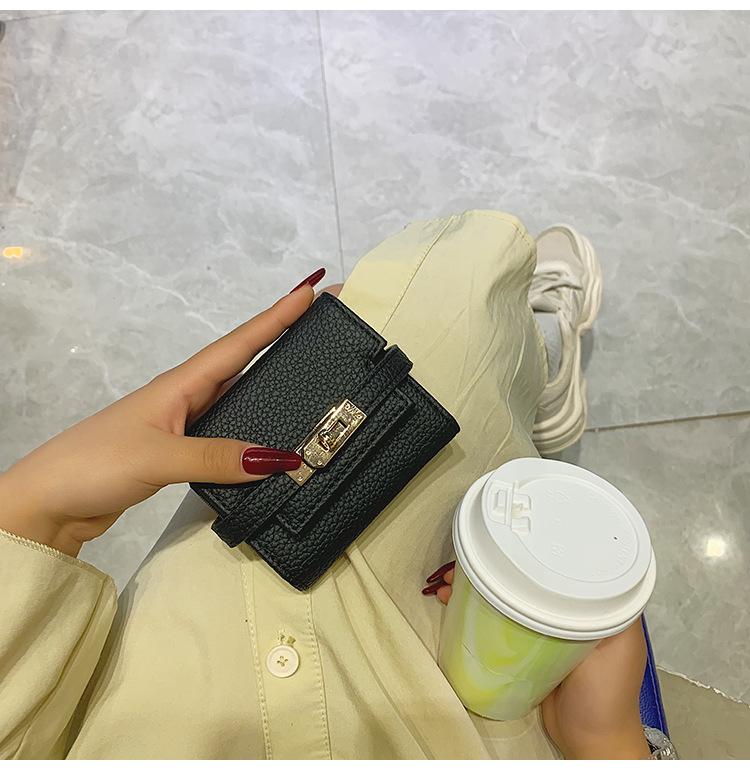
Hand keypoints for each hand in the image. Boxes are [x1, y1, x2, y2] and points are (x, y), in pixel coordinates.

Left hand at [0, 269, 328, 557]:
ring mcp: (181, 424)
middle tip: (320, 329)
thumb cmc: (96, 464)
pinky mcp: (179, 451)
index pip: (238, 344)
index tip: (311, 291)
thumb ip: (216, 457)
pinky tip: (267, 439)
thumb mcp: (158, 456)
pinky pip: (226, 431)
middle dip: (280, 340)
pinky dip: (252, 430)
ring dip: (267, 383)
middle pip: (241, 362)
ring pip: (235, 396)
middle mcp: (185, 398)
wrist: (50, 502)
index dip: (275, 317)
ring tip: (306, 375)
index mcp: (180, 385)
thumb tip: (281, 459)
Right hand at [424, 562, 650, 759]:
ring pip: (510, 597)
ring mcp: (544, 631)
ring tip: (450, 583)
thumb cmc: (606, 693)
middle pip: (528, 578)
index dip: (535, 550)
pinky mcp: (526, 649)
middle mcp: (568, 612)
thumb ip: (611, 610)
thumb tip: (598, 565)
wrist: (588, 741)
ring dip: (481, 587)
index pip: (563, 566)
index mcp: (595, 605)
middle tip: (464, 564)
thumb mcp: (618, 645)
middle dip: (496, 567)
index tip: (509, 539)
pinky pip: (502, 623)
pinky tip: (456, 605)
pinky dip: (480, 612)